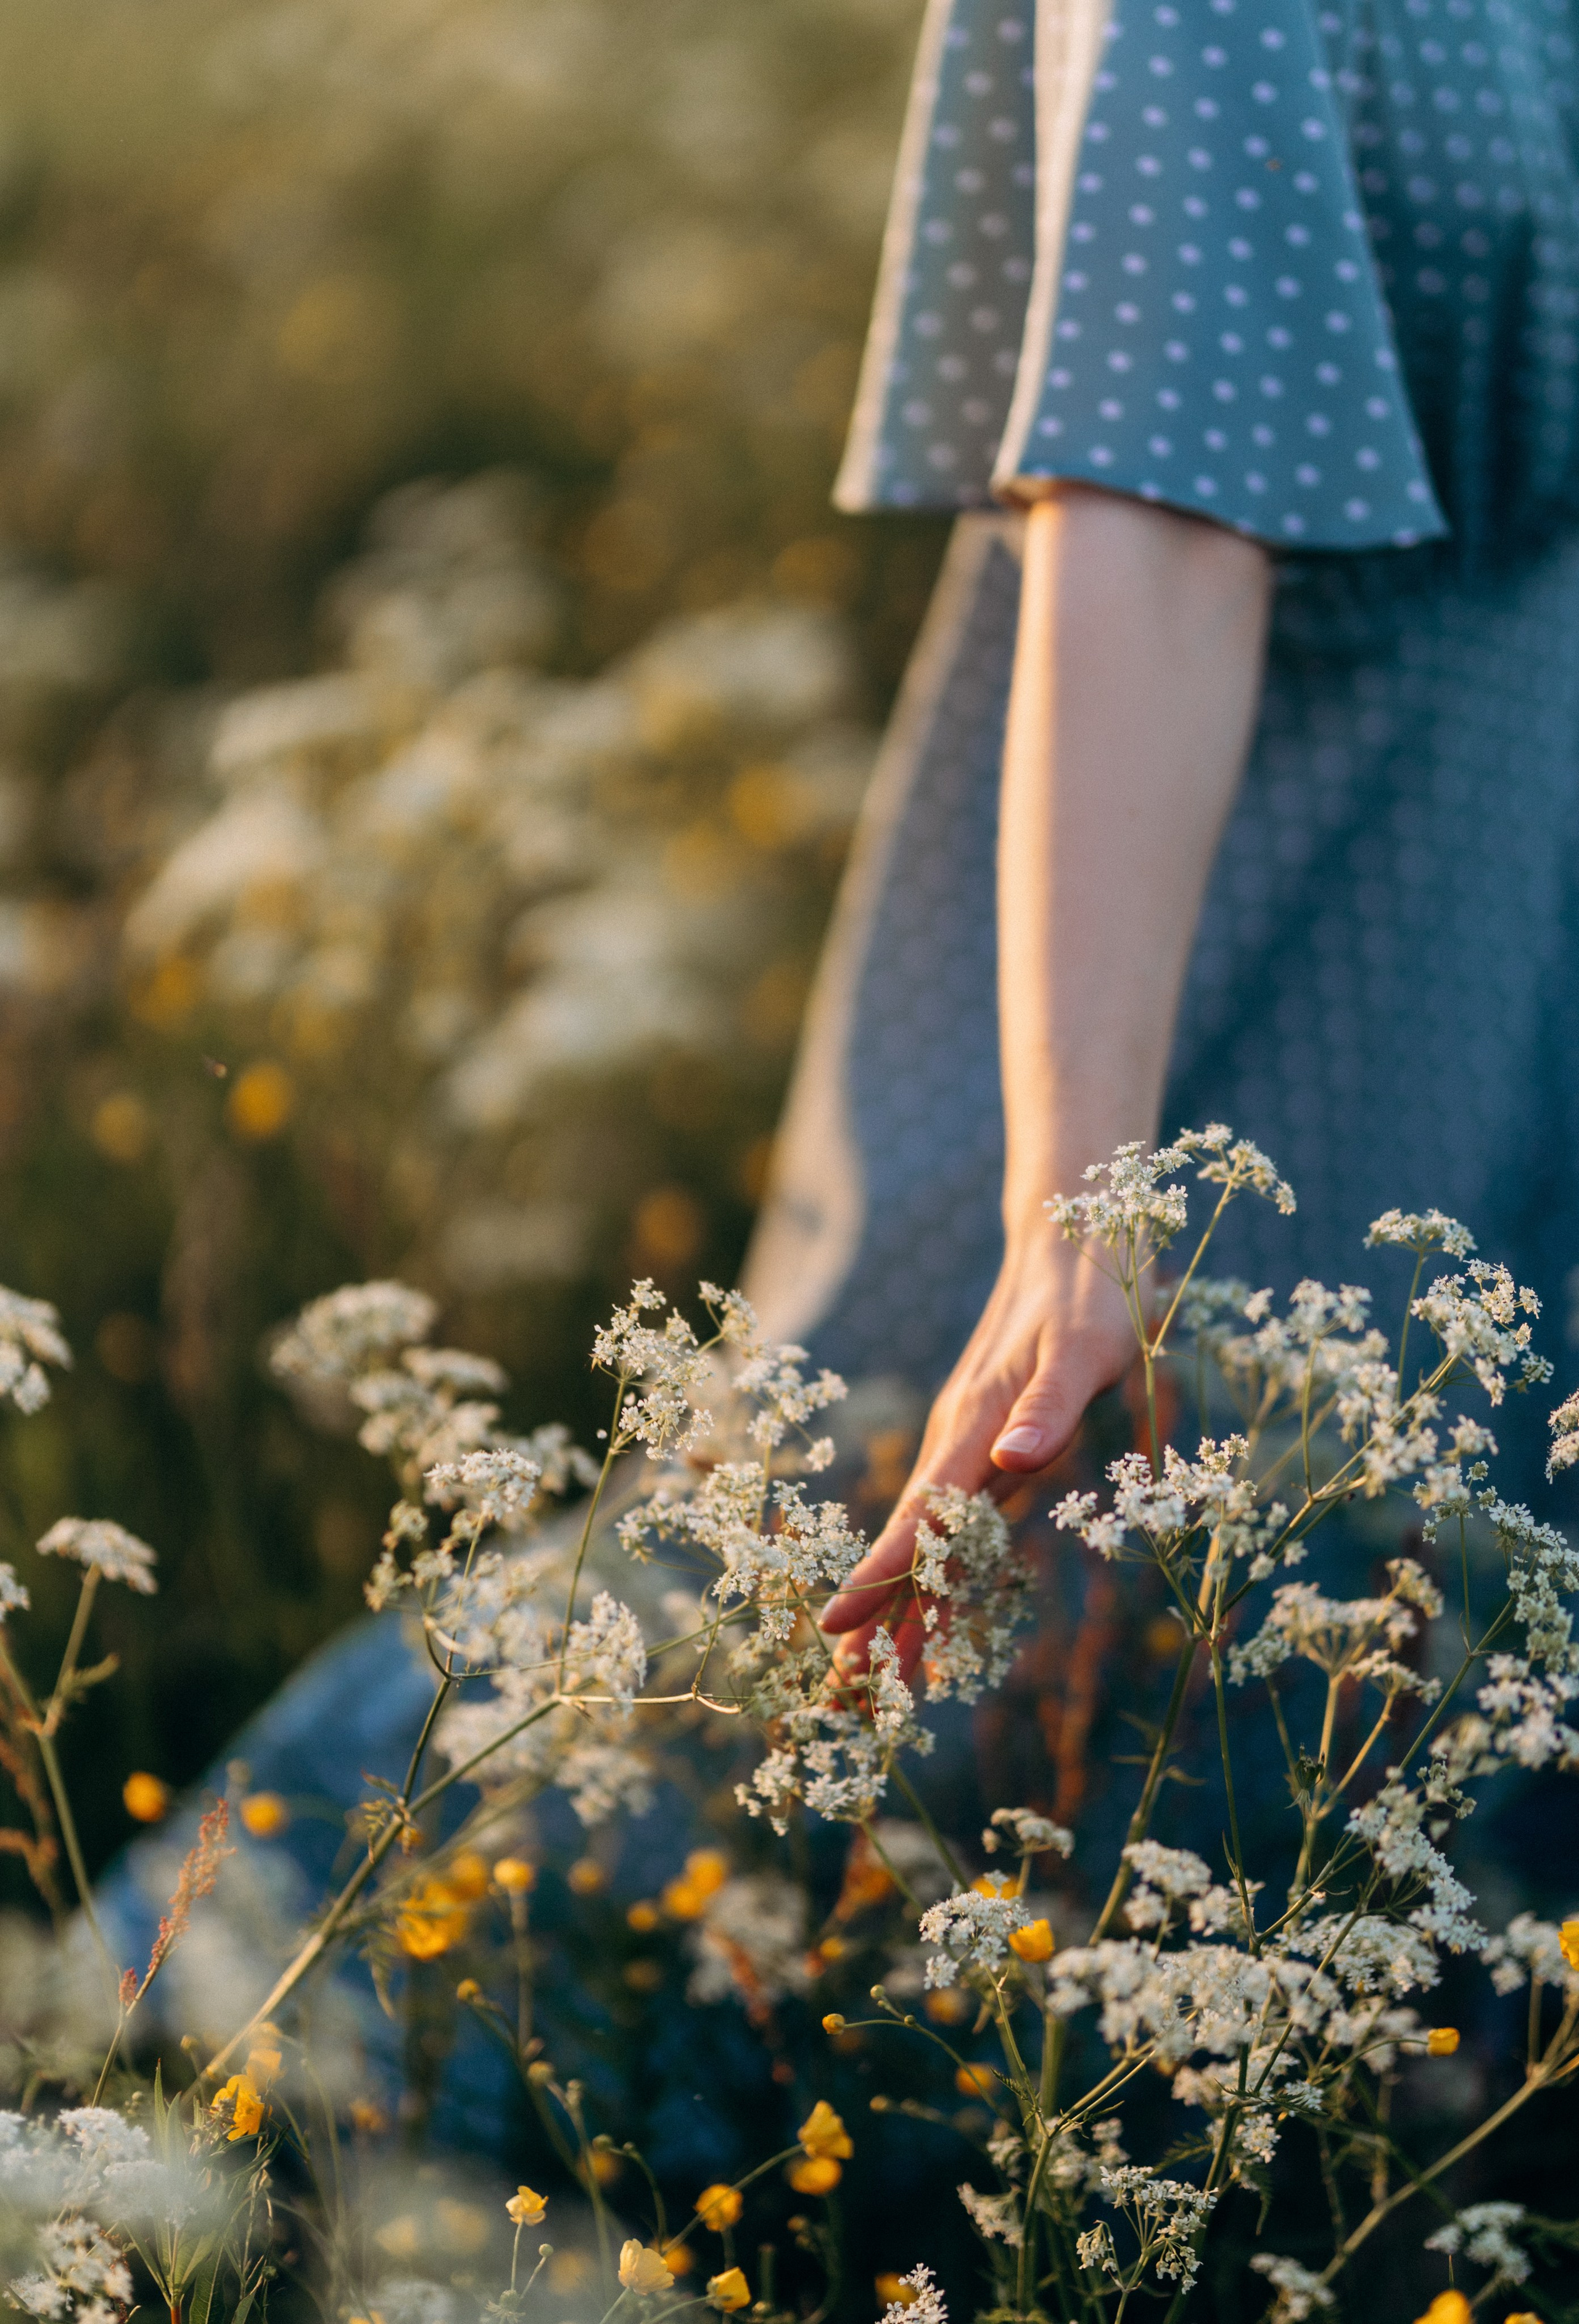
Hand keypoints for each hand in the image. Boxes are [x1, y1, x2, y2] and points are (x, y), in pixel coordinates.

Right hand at [818, 1232, 1136, 1678]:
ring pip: (925, 1544)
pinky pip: (953, 1532)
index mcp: (973, 1425)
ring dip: (898, 1611)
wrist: (1070, 1252)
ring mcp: (968, 1453)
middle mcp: (959, 1444)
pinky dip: (934, 1583)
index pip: (923, 1511)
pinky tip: (928, 1626)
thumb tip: (1015, 1461)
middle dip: (874, 1617)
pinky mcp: (986, 1457)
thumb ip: (1049, 1407)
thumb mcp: (1082, 1349)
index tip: (842, 1623)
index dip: (884, 1571)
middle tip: (839, 1691)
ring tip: (866, 1683)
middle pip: (910, 1543)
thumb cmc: (1087, 1301)